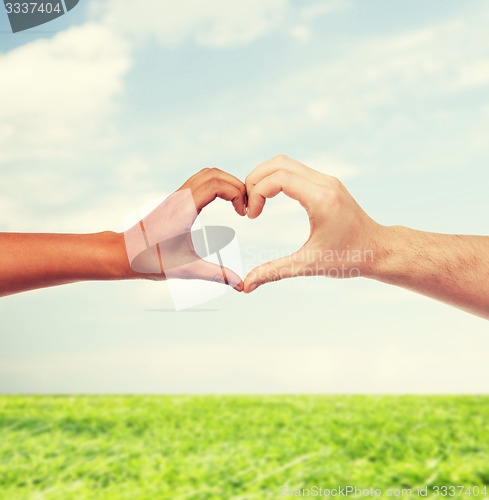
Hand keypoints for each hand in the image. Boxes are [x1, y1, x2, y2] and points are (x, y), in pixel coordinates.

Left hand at [124, 168, 245, 290]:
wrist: (123, 253)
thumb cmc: (151, 261)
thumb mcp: (188, 269)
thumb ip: (216, 275)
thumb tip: (241, 285)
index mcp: (184, 209)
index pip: (216, 184)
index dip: (236, 193)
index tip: (243, 213)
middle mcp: (180, 197)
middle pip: (214, 174)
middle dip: (236, 186)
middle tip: (245, 207)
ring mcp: (176, 196)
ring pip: (206, 174)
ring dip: (226, 183)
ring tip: (236, 204)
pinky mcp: (174, 200)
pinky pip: (199, 181)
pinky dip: (216, 186)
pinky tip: (222, 204)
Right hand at [243, 155, 381, 292]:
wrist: (379, 250)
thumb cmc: (349, 258)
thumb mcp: (308, 265)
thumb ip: (274, 272)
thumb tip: (246, 285)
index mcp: (321, 199)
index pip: (278, 178)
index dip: (257, 193)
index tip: (252, 216)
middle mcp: (325, 183)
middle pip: (278, 163)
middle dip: (255, 180)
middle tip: (248, 206)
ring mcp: (327, 180)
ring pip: (285, 163)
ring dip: (264, 178)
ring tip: (256, 202)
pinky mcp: (327, 183)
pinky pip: (294, 170)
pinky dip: (276, 179)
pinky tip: (270, 199)